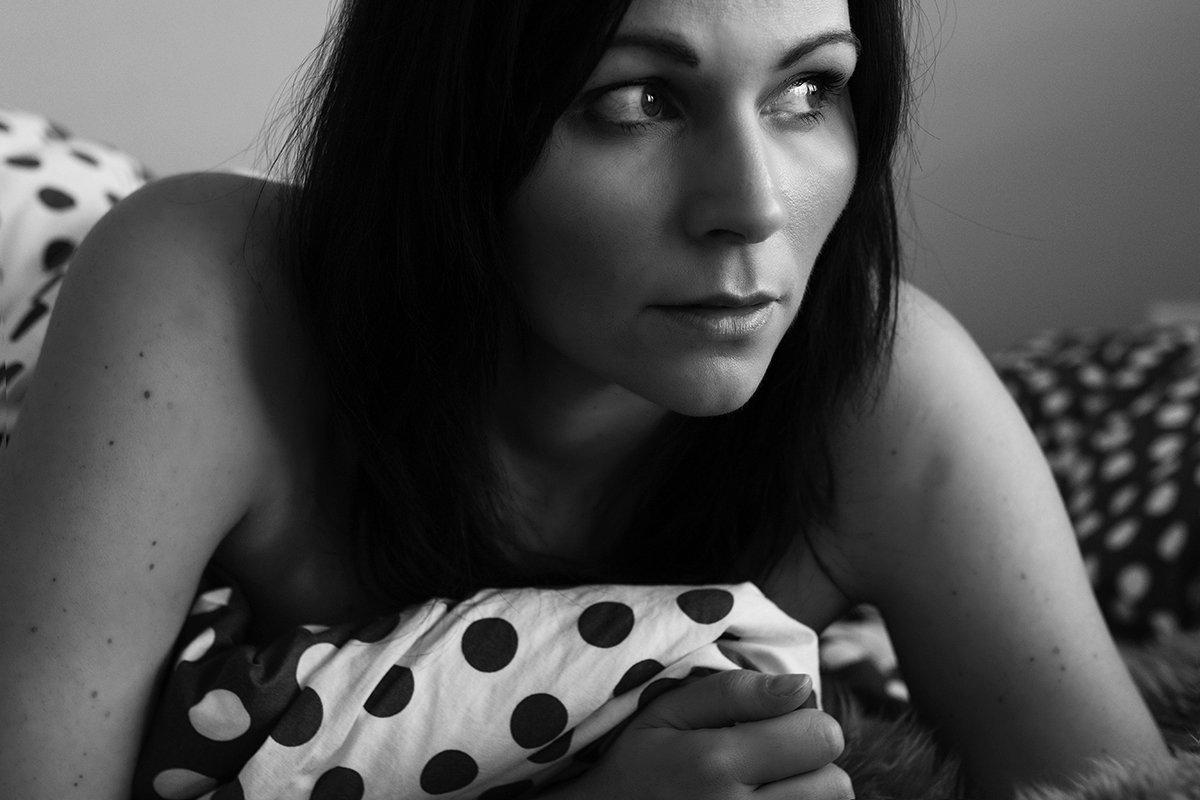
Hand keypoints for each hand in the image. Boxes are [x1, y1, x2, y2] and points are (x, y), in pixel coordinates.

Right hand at [567, 670, 851, 798]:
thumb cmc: (635, 765)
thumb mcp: (665, 713)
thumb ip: (734, 691)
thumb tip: (801, 686)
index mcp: (716, 762)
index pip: (820, 735)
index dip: (805, 722)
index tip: (776, 726)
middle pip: (835, 783)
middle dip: (811, 764)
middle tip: (772, 761)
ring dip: (809, 796)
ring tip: (767, 787)